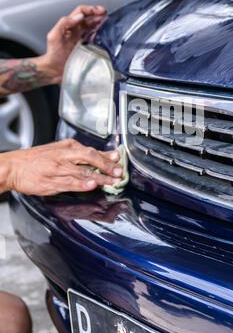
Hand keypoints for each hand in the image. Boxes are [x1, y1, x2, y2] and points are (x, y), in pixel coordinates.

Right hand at [3, 139, 122, 195]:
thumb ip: (83, 154)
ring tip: (110, 181)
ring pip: (82, 172)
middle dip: (106, 166)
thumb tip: (106, 155)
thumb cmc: (37, 159)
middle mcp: (64, 156)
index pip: (92, 151)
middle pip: (89, 158)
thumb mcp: (60, 150)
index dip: (107, 157)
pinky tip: (90, 185)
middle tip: (118, 173)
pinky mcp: (51, 182)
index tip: (119, 161)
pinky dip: (81, 184)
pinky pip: (69, 183)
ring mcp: (58, 169)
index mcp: (67, 147)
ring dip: (98, 177)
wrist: (14, 167)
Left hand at [43, 5, 106, 82]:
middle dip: (98, 14)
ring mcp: (81, 39)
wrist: (53, 70)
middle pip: (88, 18)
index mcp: (68, 25)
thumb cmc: (52, 54)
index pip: (80, 12)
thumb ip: (64, 23)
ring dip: (100, 23)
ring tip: (107, 22)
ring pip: (92, 27)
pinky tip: (103, 34)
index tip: (99, 11)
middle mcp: (75, 30)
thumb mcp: (54, 36)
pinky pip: (94, 38)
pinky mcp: (85, 47)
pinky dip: (100, 34)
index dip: (90, 9)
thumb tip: (79, 17)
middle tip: (106, 15)